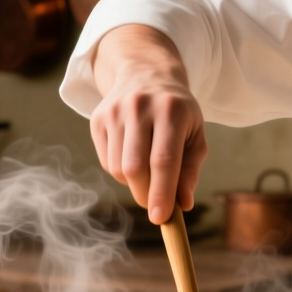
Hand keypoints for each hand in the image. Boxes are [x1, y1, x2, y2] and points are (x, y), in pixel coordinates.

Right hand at [89, 26, 208, 223]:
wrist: (146, 73)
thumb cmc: (178, 113)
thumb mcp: (195, 135)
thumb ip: (191, 170)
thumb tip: (183, 204)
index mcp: (171, 111)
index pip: (164, 160)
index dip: (161, 193)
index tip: (160, 218)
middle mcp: (139, 107)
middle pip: (135, 167)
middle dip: (145, 194)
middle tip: (156, 206)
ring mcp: (114, 111)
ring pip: (117, 168)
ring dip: (134, 184)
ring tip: (148, 171)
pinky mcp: (97, 118)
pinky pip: (106, 161)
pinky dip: (121, 172)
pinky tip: (133, 156)